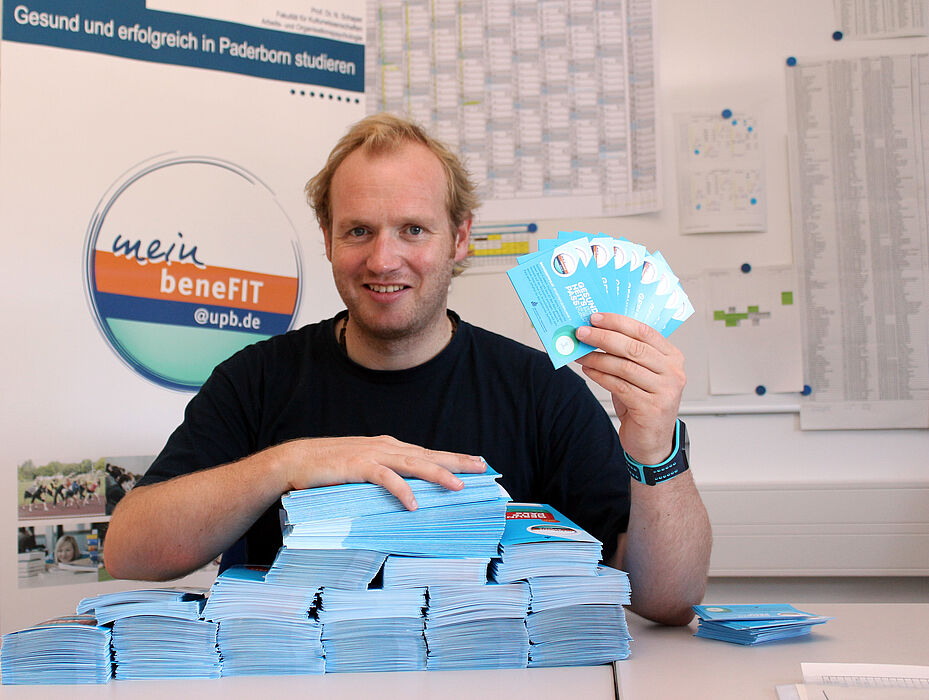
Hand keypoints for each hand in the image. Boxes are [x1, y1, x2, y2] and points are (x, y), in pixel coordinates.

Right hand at [271, 435, 487, 510]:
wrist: (295, 461)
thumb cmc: (330, 468)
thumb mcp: (364, 469)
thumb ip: (386, 476)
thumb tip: (410, 493)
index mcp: (389, 448)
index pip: (427, 453)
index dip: (453, 458)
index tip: (478, 463)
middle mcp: (385, 447)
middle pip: (428, 454)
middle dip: (457, 461)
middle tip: (482, 468)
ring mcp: (372, 455)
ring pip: (412, 464)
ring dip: (436, 474)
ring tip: (457, 487)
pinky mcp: (358, 466)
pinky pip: (385, 479)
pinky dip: (400, 490)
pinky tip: (413, 503)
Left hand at [575, 313, 684, 463]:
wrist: (652, 441)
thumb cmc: (644, 403)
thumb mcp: (641, 374)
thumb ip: (628, 354)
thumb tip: (597, 332)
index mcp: (672, 357)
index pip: (645, 331)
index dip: (618, 322)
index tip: (595, 317)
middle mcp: (673, 372)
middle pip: (634, 348)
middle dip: (603, 337)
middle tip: (582, 332)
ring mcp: (664, 391)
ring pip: (624, 367)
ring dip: (597, 357)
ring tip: (579, 353)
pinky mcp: (651, 408)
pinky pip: (619, 386)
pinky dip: (600, 376)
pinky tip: (588, 370)